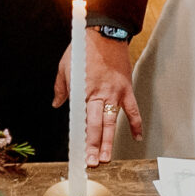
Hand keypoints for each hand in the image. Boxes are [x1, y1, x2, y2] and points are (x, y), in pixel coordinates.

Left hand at [52, 31, 141, 164]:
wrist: (105, 33)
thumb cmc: (83, 48)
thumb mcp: (65, 66)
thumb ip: (61, 87)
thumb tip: (57, 103)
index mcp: (82, 91)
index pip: (80, 121)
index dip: (79, 138)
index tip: (77, 152)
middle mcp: (99, 94)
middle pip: (96, 125)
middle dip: (93, 146)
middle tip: (91, 162)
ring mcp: (114, 93)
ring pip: (112, 122)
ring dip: (109, 142)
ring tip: (106, 158)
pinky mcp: (126, 89)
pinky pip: (133, 110)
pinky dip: (136, 124)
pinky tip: (137, 137)